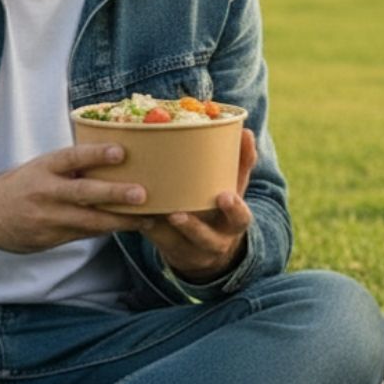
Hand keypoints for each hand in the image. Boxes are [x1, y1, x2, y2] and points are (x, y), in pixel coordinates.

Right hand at [0, 143, 166, 263]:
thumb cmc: (21, 185)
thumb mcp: (41, 167)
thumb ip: (71, 166)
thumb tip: (114, 158)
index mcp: (44, 168)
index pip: (72, 157)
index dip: (96, 154)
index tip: (121, 151)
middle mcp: (45, 192)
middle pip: (84, 193)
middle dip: (115, 194)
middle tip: (143, 195)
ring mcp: (47, 218)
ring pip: (89, 221)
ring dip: (121, 221)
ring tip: (148, 219)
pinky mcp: (49, 239)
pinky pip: (83, 234)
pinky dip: (106, 230)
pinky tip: (127, 227)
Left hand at [144, 129, 257, 282]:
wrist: (205, 246)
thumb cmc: (219, 205)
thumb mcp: (234, 187)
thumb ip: (241, 162)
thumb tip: (246, 131)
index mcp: (234, 222)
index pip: (240, 218)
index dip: (233, 209)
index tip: (224, 196)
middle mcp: (216, 240)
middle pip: (207, 239)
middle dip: (193, 227)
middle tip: (176, 213)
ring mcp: (192, 251)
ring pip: (178, 245)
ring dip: (163, 230)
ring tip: (152, 214)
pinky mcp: (171, 252)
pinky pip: (158, 244)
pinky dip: (148, 230)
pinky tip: (137, 215)